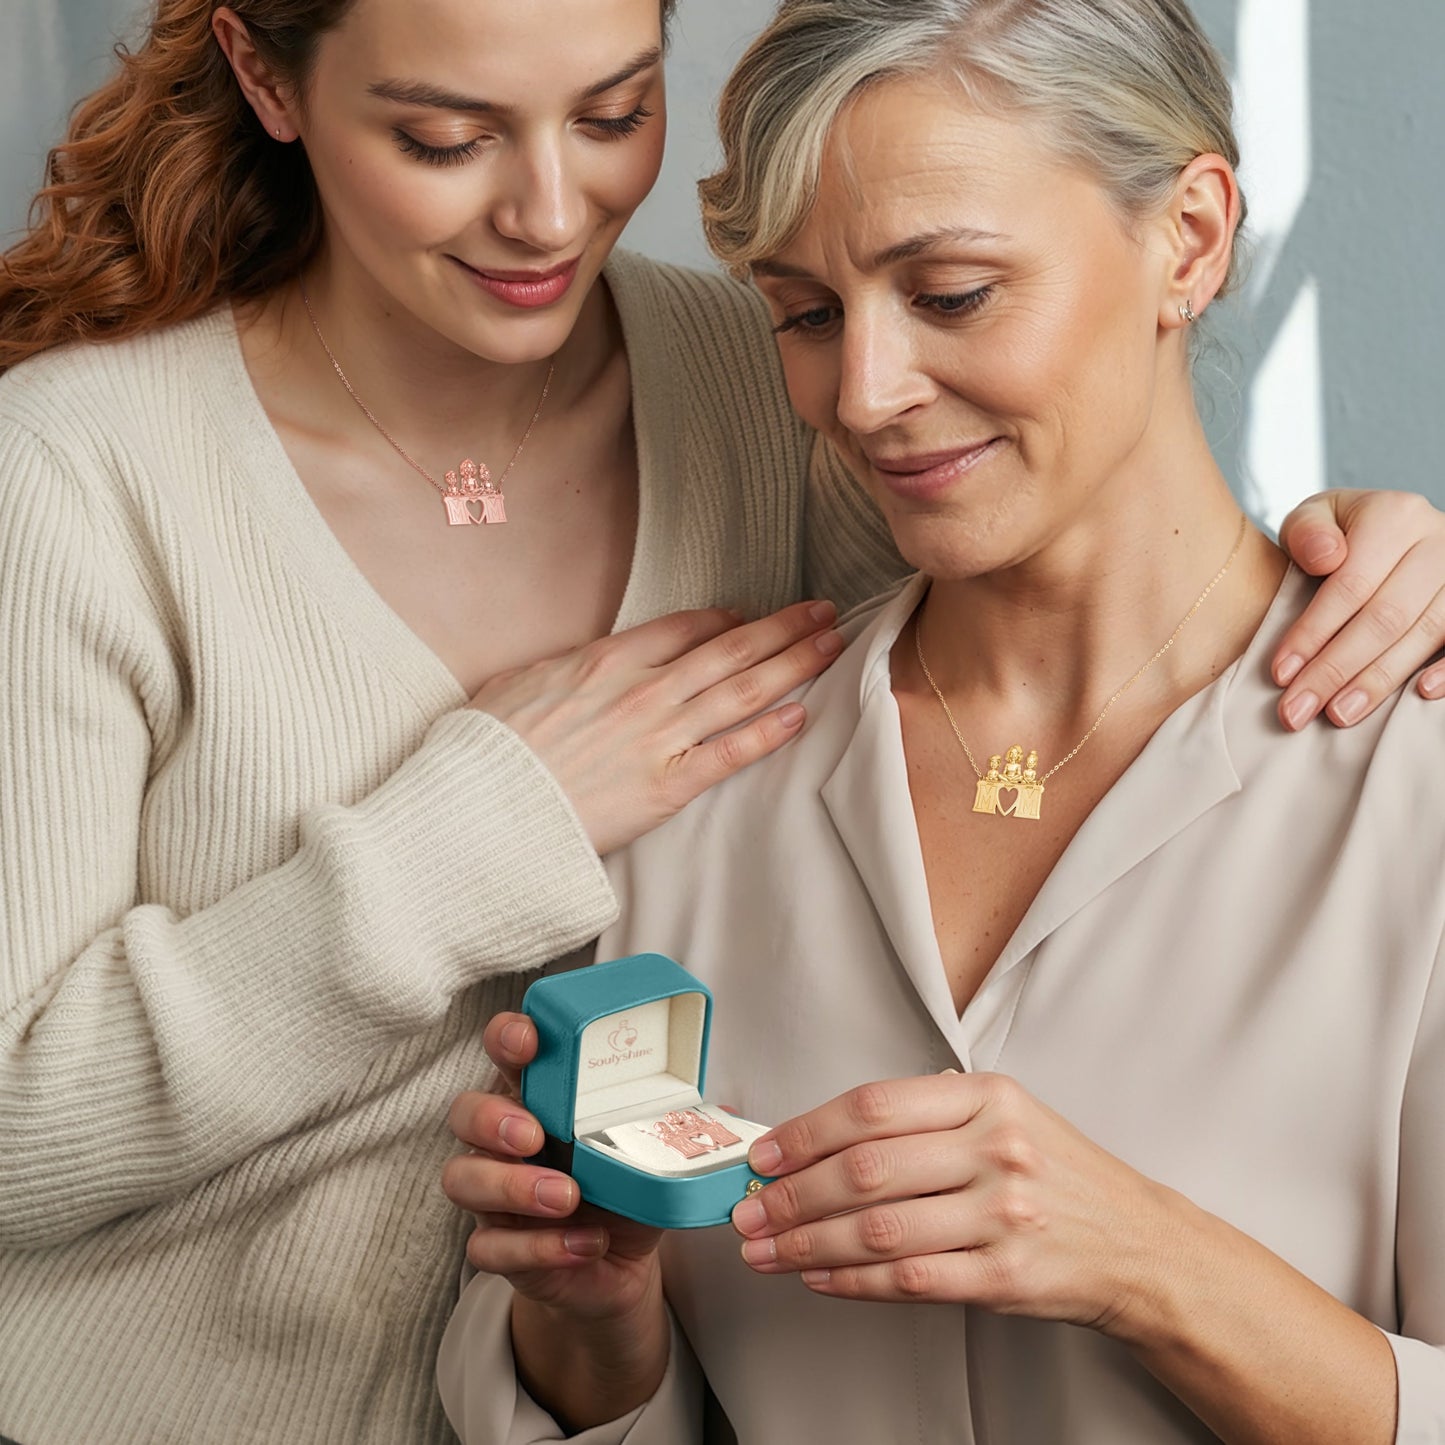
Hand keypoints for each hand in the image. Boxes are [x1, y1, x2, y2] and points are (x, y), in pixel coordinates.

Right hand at [444, 1012, 669, 1429]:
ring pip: (463, 1178)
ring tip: (566, 1197)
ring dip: (512, 1186)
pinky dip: (539, 1247)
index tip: (529, 1041)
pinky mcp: (499, 1247)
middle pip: (466, 1112)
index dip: (507, 1038)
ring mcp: (493, 1194)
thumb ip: (673, 1124)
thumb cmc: (625, 1185)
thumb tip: (728, 1111)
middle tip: (535, 1134)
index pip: (506, 1051)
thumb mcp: (648, 1147)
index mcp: (539, 1095)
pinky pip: (489, 1248)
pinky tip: (586, 1244)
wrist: (616, 1264)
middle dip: (494, 1118)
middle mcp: (504, 1137)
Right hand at [468, 601, 843, 853]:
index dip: (724, 620)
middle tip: (822, 611)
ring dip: (793, 664)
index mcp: (606, 659)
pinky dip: (769, 732)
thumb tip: (578, 667)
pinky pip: (731, 753)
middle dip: (782, 628)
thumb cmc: (487, 750)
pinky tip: (802, 716)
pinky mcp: (666, 786)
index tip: (746, 617)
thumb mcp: (516, 684)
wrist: (481, 806)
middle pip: (729, 649)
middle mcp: (643, 689)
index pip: (683, 628)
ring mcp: (659, 736)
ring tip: (830, 645)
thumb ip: (560, 670)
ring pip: (742, 691)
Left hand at [729, 1072, 1176, 1337]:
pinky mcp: (1005, 1277)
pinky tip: (819, 1277)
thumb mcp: (1007, 1115)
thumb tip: (823, 1135)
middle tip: (750, 1211)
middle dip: (792, 1194)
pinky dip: (853, 1281)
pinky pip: (910, 1280)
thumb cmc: (1059, 1176)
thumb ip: (929, 1112)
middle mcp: (996, 1149)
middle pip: (866, 1169)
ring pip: (878, 1229)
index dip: (807, 1131)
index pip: (873, 1107)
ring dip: (807, 1243)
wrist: (1139, 1245)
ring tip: (767, 1250)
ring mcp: (1002, 1215)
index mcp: (987, 1097)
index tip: (765, 1154)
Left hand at [1275, 489, 1444, 727]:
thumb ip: (1306, 532)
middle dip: (1336, 669)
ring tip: (1338, 714)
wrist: (1384, 528)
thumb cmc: (1337, 533)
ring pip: (1425, 633)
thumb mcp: (1312, 519)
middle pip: (1385, 617)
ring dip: (1379, 681)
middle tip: (1297, 711)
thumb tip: (1325, 558)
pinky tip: (1419, 695)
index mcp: (1394, 516)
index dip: (1313, 633)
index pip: (1350, 585)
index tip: (1280, 674)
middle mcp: (1437, 540)